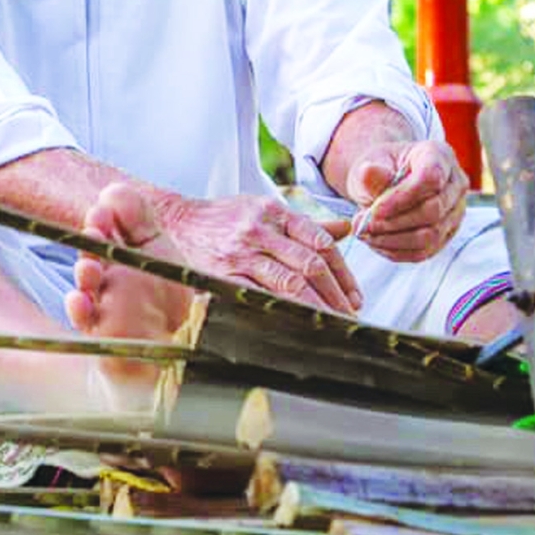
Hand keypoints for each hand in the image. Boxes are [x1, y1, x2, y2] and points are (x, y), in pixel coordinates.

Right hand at [159, 193, 359, 312]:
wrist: (179, 221)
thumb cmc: (227, 218)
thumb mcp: (267, 210)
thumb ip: (306, 224)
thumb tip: (347, 230)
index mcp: (276, 212)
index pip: (321, 241)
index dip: (343, 272)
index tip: (354, 295)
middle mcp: (260, 230)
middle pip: (310, 264)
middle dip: (335, 294)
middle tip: (349, 315)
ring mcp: (242, 253)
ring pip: (288, 282)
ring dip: (315, 307)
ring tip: (331, 324)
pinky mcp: (224, 274)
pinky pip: (260, 296)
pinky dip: (282, 311)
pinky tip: (296, 323)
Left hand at [344, 140, 467, 263]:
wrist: (384, 181)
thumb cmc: (380, 168)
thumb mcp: (370, 163)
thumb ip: (371, 172)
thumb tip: (368, 172)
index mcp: (439, 155)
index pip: (431, 178)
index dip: (402, 197)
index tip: (375, 209)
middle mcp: (455, 184)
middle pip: (433, 210)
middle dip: (394, 222)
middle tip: (363, 224)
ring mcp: (455, 212)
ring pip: (430, 236)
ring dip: (393, 239)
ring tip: (365, 233)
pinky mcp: (446, 235)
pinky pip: (424, 251)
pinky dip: (396, 250)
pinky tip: (375, 242)